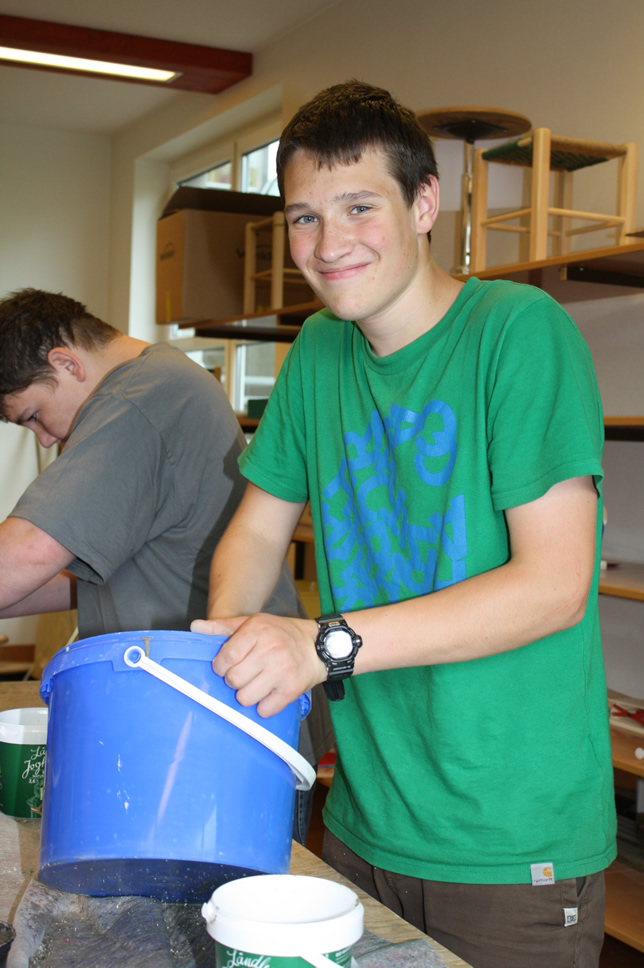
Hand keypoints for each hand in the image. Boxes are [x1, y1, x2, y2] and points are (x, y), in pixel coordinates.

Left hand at [191, 613, 326, 716]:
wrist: (320, 646)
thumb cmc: (281, 634)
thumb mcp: (253, 623)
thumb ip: (222, 627)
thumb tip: (194, 627)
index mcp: (257, 630)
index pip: (225, 658)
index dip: (221, 667)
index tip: (227, 666)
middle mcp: (270, 649)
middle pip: (233, 680)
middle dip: (234, 681)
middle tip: (244, 675)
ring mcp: (282, 670)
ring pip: (245, 698)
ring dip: (247, 695)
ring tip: (256, 685)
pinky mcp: (292, 689)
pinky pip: (265, 710)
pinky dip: (264, 706)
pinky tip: (269, 694)